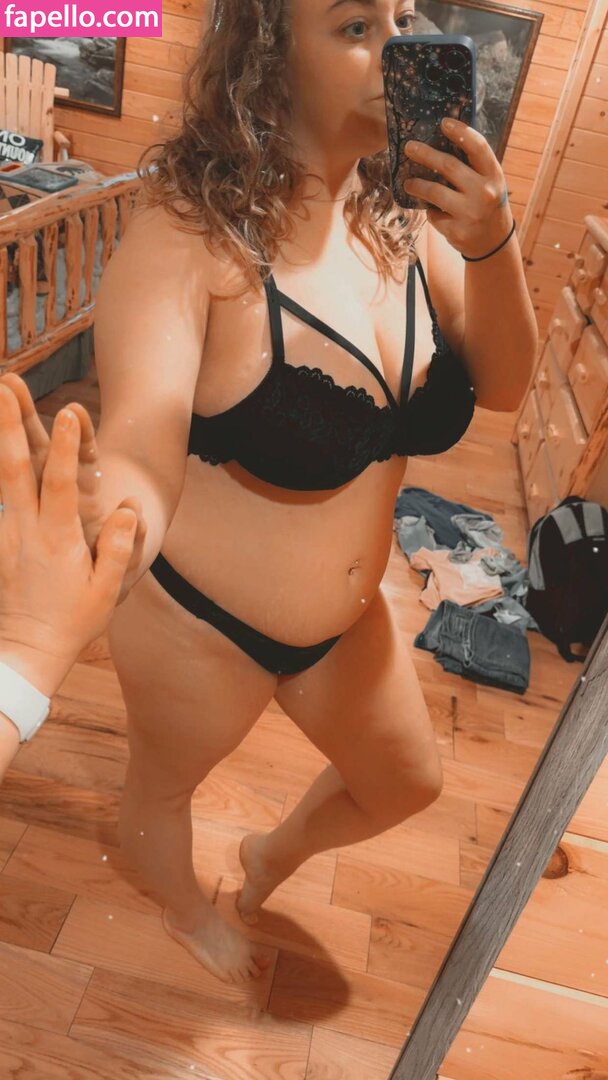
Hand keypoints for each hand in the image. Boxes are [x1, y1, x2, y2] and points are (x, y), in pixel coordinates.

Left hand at [0, 382, 137, 667]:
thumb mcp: (107, 592)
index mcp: (58, 539)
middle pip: (14, 469)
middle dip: (9, 426)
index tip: (70, 410)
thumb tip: (128, 510)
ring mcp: (6, 535)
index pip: (60, 482)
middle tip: (3, 389)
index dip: (66, 446)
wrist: (27, 651)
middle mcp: (26, 531)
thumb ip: (118, 549)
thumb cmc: (73, 621)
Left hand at [402, 117, 513, 259]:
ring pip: (434, 192)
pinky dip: (430, 210)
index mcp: (494, 175)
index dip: (460, 132)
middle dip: (425, 154)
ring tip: (408, 183)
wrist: (493, 242)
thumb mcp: (488, 183)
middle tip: (409, 148)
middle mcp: (484, 193)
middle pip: (449, 166)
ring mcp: (470, 213)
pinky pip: (434, 215)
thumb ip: (472, 166)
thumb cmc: (486, 204)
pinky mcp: (456, 231)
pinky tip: (431, 209)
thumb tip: (440, 142)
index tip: (443, 122)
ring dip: (417, 185)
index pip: (478, 147)